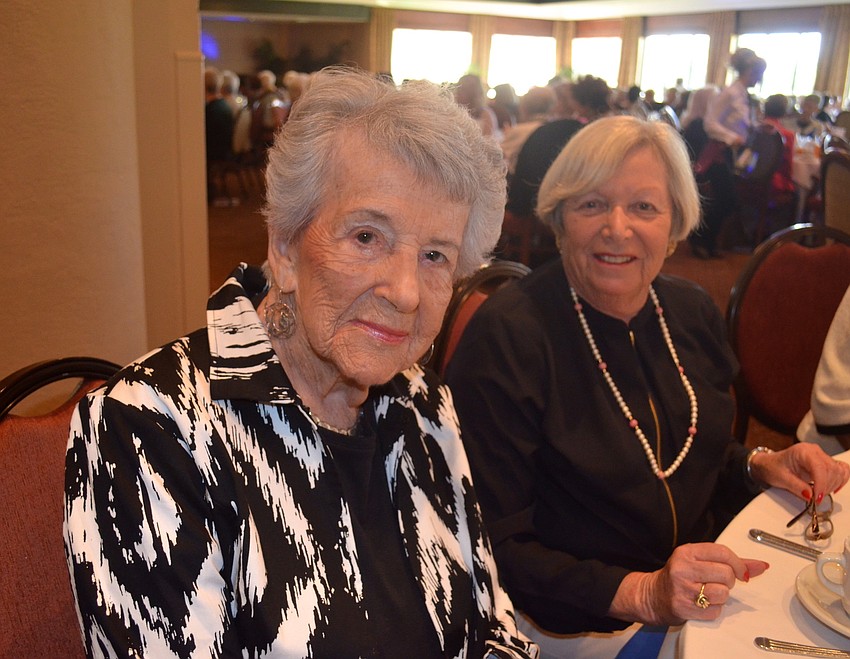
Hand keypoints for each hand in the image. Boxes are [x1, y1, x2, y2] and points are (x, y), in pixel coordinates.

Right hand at [609, 543, 768, 624]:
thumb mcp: (700, 560)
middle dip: (729, 581)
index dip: (738, 564)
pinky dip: (714, 610)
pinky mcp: (685, 608)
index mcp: (686, 552)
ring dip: (721, 596)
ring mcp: (683, 589)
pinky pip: (715, 611)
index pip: (723, 553)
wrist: (654, 595)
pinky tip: (702, 604)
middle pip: (726, 574)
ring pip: (723, 593)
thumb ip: (732, 562)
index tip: (741, 572)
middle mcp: (683, 569)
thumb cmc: (680, 576)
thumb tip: (760, 566)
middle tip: (717, 581)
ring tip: (708, 592)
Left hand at [749, 443, 849, 502]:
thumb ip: (796, 487)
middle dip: (825, 487)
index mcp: (803, 451)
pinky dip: (839, 481)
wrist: (770, 464)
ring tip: (817, 493)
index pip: (820, 467)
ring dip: (832, 486)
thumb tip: (810, 495)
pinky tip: (830, 488)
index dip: (821, 484)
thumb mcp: (781, 478)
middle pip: (832, 470)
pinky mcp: (826, 463)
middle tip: (814, 498)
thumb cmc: (773, 467)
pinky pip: (841, 471)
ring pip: (839, 471)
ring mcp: (822, 456)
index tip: (817, 498)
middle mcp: (815, 451)